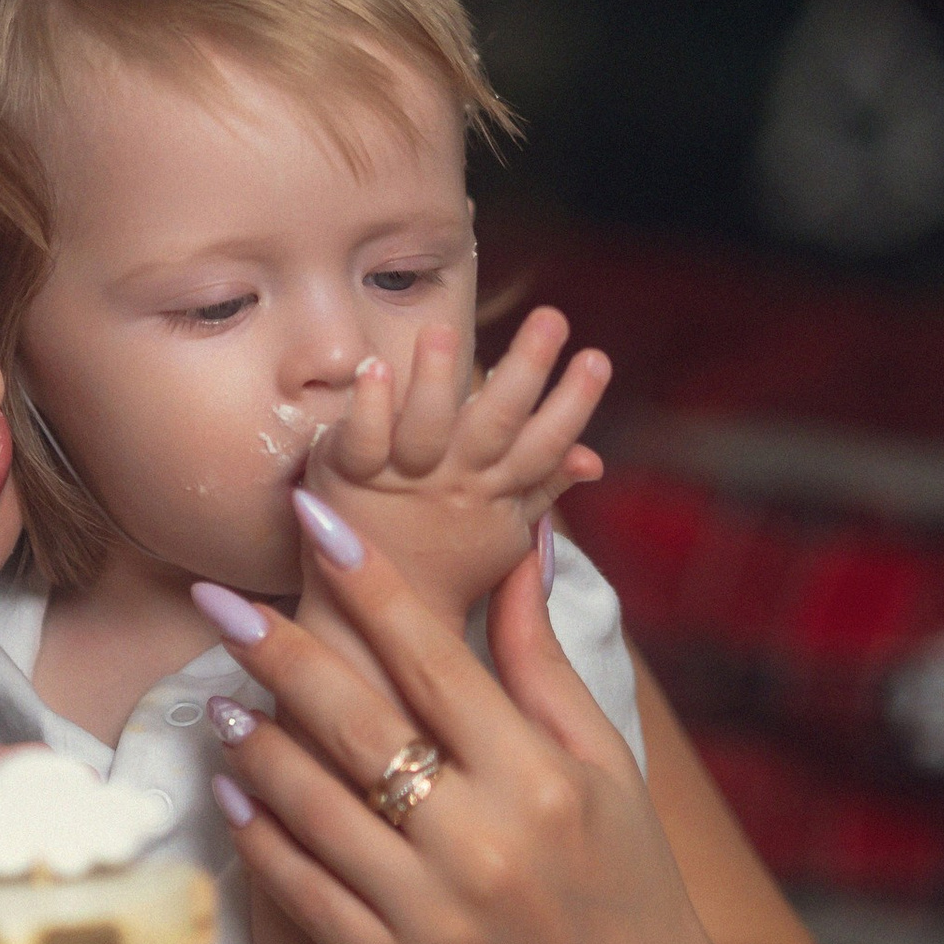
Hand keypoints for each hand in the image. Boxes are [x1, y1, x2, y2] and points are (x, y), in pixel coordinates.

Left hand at [197, 500, 739, 943]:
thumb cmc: (629, 886)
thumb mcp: (605, 766)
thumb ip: (544, 658)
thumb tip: (523, 539)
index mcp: (542, 778)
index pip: (434, 655)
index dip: (367, 581)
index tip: (311, 521)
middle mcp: (486, 843)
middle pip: (357, 721)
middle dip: (276, 650)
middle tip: (215, 599)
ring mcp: (436, 917)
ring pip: (316, 806)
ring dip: (255, 742)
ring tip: (218, 696)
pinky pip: (305, 895)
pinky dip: (260, 838)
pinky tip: (232, 791)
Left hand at [304, 304, 607, 629]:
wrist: (366, 624)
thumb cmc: (443, 566)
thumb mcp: (502, 531)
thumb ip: (543, 486)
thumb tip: (591, 457)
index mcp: (493, 491)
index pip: (543, 444)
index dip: (572, 404)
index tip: (596, 359)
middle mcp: (453, 481)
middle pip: (495, 423)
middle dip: (525, 370)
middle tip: (551, 319)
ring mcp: (400, 478)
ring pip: (424, 427)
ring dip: (434, 379)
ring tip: (444, 332)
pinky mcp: (346, 475)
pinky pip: (360, 439)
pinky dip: (367, 405)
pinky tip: (375, 369)